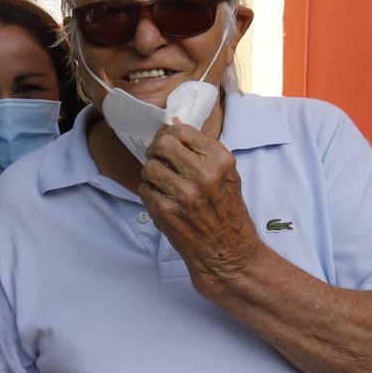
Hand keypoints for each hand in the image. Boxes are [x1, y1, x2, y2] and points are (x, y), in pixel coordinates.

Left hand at [139, 119, 262, 290]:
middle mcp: (202, 175)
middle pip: (162, 145)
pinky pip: (144, 189)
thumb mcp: (226, 174)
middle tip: (159, 158)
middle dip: (156, 150)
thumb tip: (173, 121)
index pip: (182, 131)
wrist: (227, 251)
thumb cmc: (227, 210)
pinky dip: (150, 192)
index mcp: (219, 161)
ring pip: (149, 167)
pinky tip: (163, 199)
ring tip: (163, 182)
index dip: (170, 134)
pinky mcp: (166, 211)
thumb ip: (200, 148)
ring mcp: (182, 194)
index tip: (169, 142)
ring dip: (152, 173)